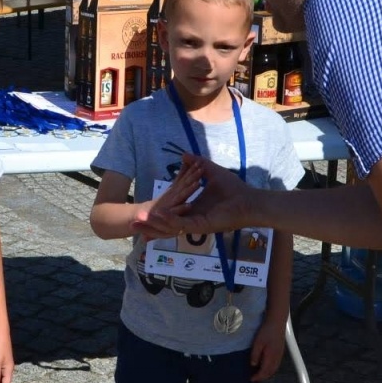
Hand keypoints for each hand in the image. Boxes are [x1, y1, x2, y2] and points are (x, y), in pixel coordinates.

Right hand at [135, 155, 257, 238]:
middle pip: (166, 225)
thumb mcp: (211, 172)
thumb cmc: (234, 189)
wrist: (249, 200)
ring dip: (154, 224)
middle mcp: (192, 219)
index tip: (141, 213)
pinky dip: (168, 220)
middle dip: (150, 225)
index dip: (156, 215)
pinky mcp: (202, 226)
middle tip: (133, 223)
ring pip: (170, 227)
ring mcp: (196, 224)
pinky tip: (157, 216)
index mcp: (193, 210)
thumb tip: (184, 155)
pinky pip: (181, 224)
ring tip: (138, 221)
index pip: (171, 215)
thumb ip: (197, 164)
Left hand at [249, 317, 285, 381]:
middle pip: (270, 372)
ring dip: (267, 373)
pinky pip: (276, 364)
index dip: (258, 377)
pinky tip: (266, 366)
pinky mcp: (281, 351)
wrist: (277, 322)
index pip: (264, 371)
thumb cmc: (266, 331)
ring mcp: (280, 354)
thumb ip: (255, 355)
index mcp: (271, 356)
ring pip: (274, 369)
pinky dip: (271, 369)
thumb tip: (253, 365)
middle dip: (263, 377)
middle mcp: (277, 357)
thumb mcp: (257, 342)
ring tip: (259, 374)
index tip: (251, 379)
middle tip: (254, 378)